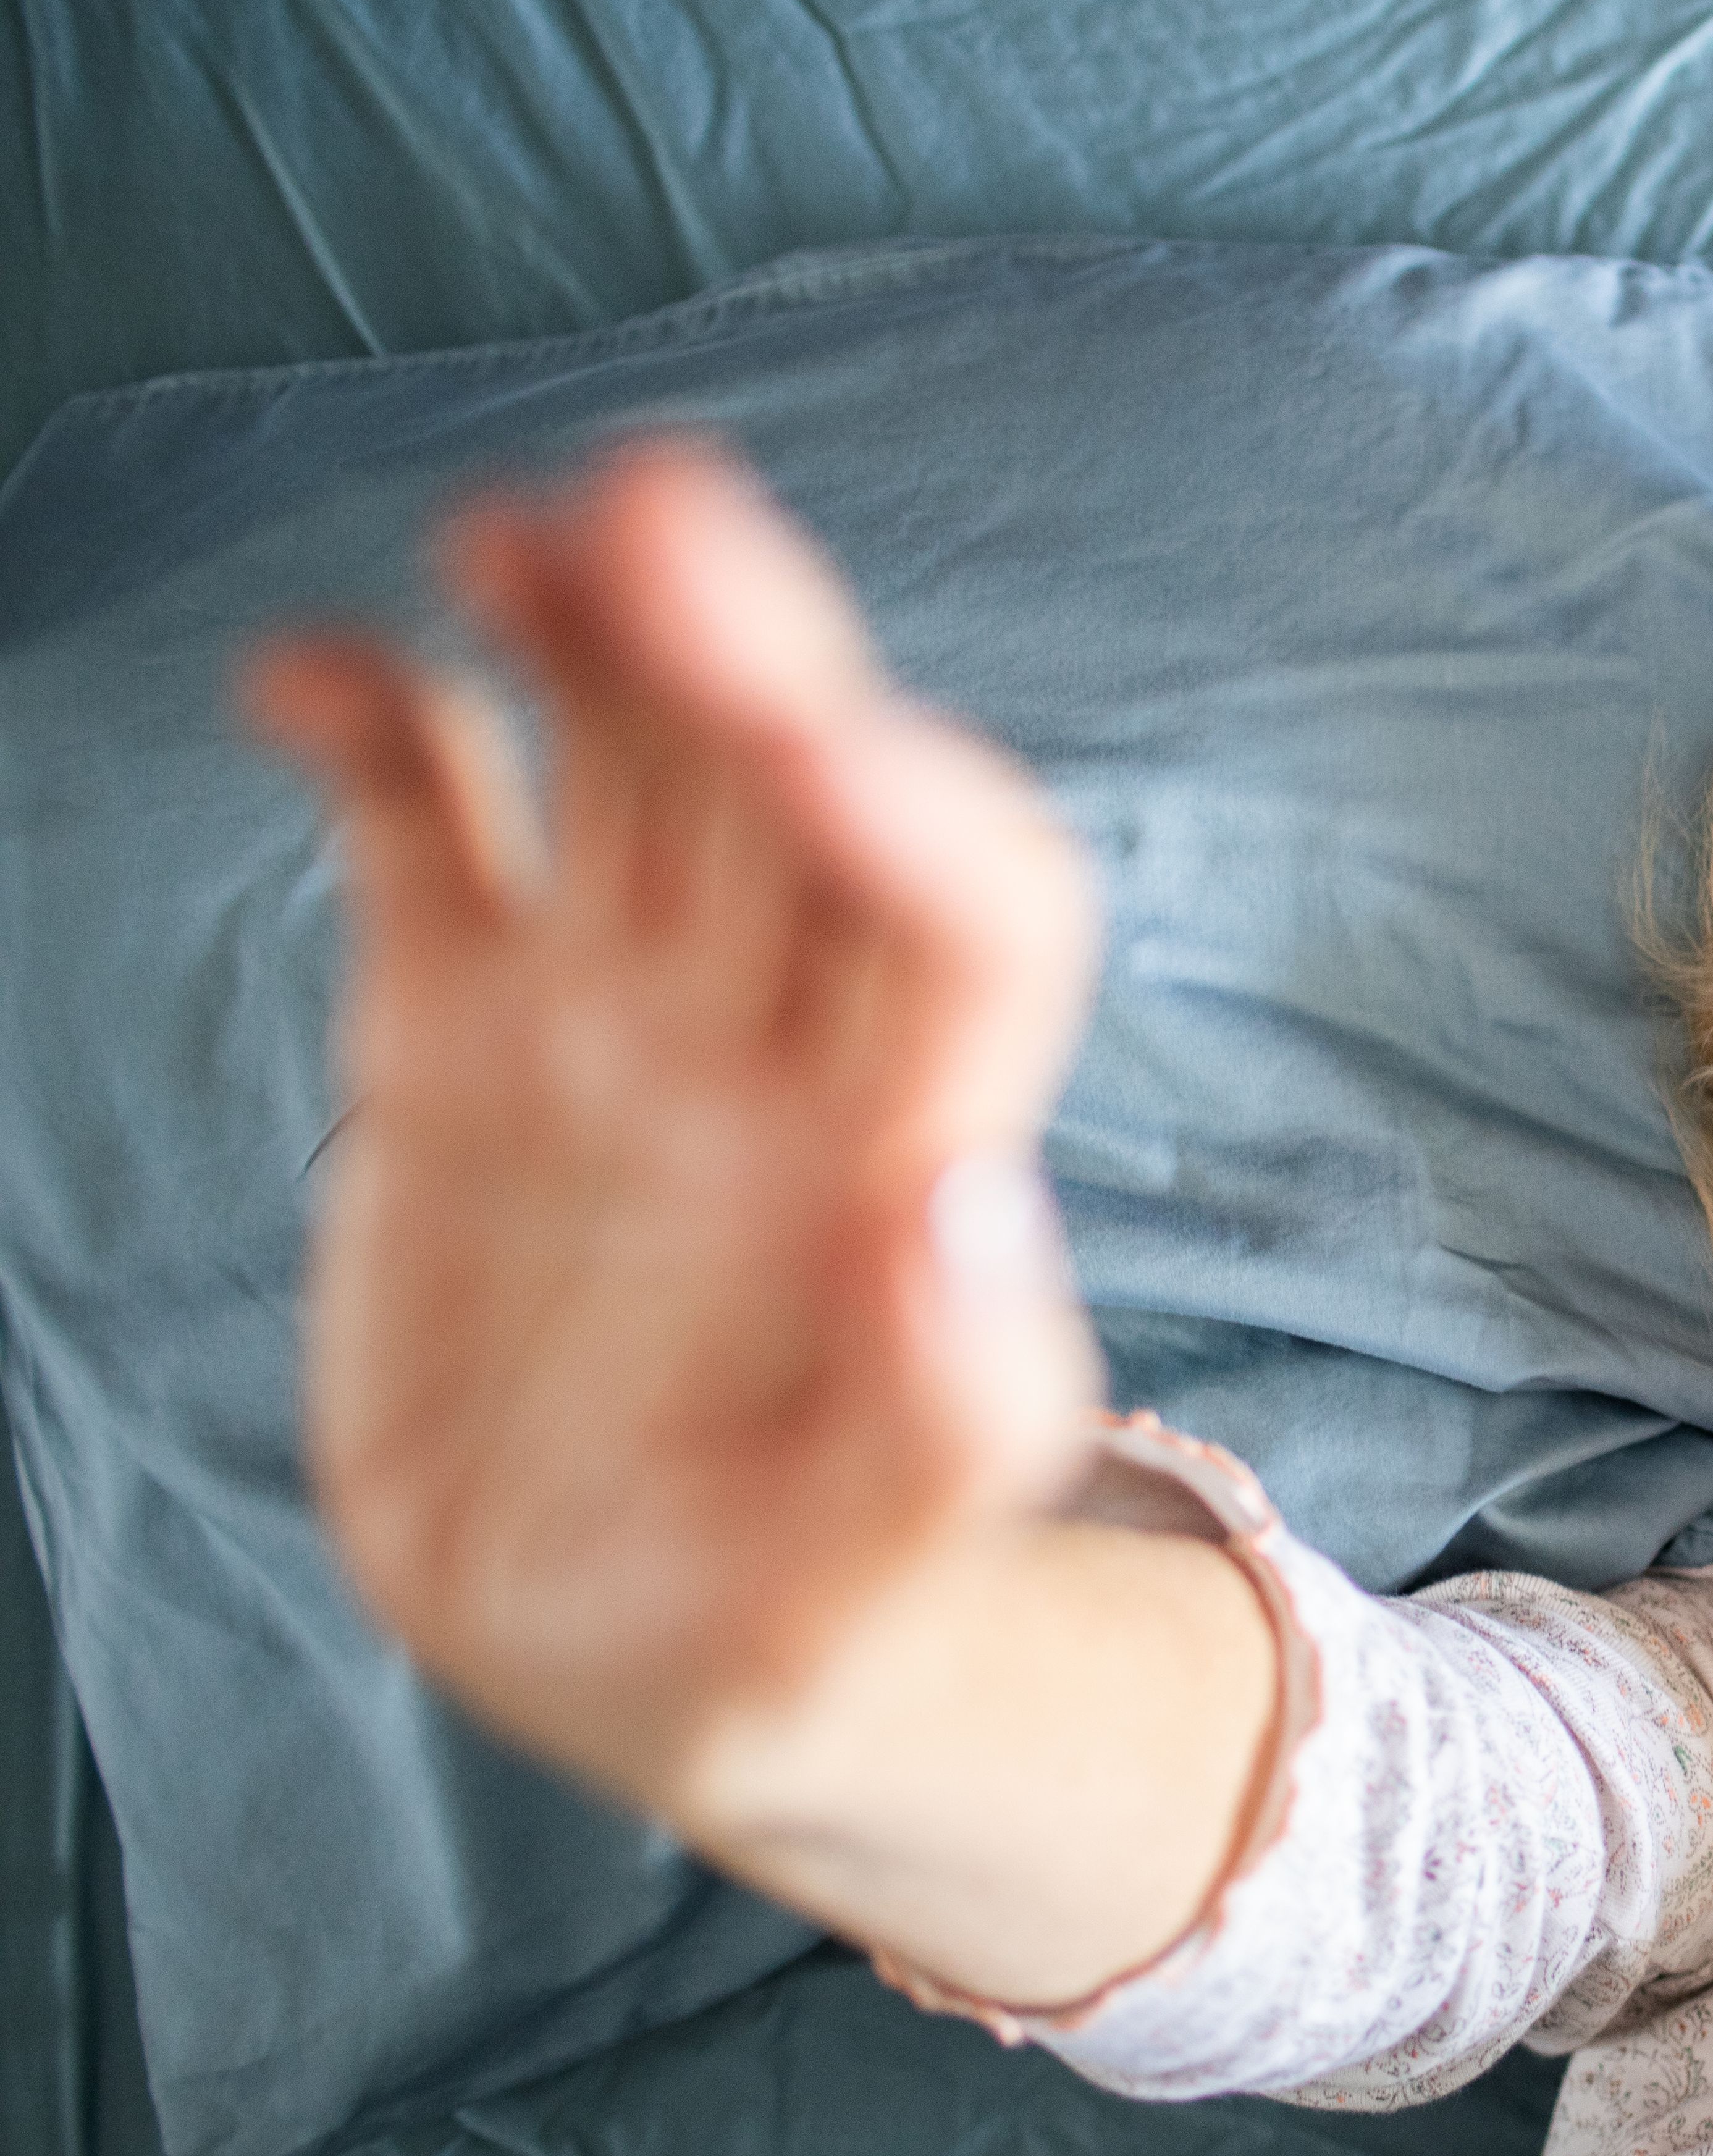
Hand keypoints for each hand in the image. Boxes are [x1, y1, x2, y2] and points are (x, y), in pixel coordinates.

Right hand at [249, 442, 1104, 1816]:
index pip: (963, 924)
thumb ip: (944, 1427)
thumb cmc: (797, 1633)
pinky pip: (431, 831)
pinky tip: (305, 680)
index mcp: (900, 1162)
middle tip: (647, 508)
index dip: (913, 812)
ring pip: (630, 765)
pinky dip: (383, 730)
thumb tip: (964, 1210)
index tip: (820, 733)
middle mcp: (773, 1055)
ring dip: (591, 634)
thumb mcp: (865, 1593)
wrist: (648, 1647)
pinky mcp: (460, 1038)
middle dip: (741, 644)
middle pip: (792, 793)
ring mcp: (613, 1029)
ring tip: (515, 535)